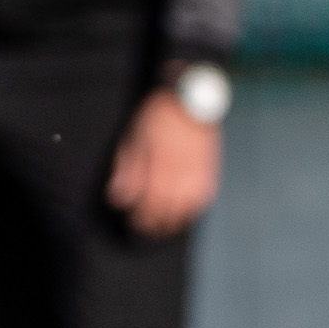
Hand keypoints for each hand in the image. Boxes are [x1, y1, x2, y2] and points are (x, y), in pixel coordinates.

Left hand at [109, 89, 222, 236]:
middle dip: (155, 224)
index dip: (140, 219)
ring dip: (174, 220)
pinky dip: (192, 210)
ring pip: (186, 212)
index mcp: (159, 171)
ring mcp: (198, 178)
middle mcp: (181, 178)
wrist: (191, 100)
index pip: (149, 207)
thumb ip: (128, 171)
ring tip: (165, 224)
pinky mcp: (210, 173)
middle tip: (146, 227)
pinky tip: (185, 210)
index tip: (133, 222)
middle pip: (167, 214)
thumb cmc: (159, 116)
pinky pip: (202, 202)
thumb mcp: (135, 139)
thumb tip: (118, 198)